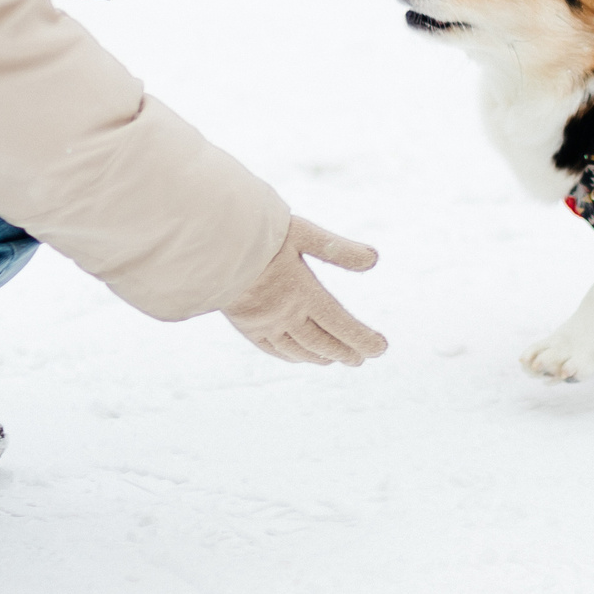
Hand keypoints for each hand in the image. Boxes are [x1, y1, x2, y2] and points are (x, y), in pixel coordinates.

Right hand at [221, 218, 387, 365]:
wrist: (213, 245)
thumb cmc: (261, 234)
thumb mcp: (305, 234)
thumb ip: (339, 250)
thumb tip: (374, 259)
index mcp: (304, 293)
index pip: (341, 324)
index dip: (362, 339)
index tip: (379, 348)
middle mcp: (286, 314)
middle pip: (323, 342)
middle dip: (345, 351)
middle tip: (361, 358)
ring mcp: (265, 324)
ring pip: (300, 350)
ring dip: (321, 357)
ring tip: (335, 359)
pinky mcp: (246, 326)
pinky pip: (273, 350)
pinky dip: (292, 356)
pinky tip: (300, 357)